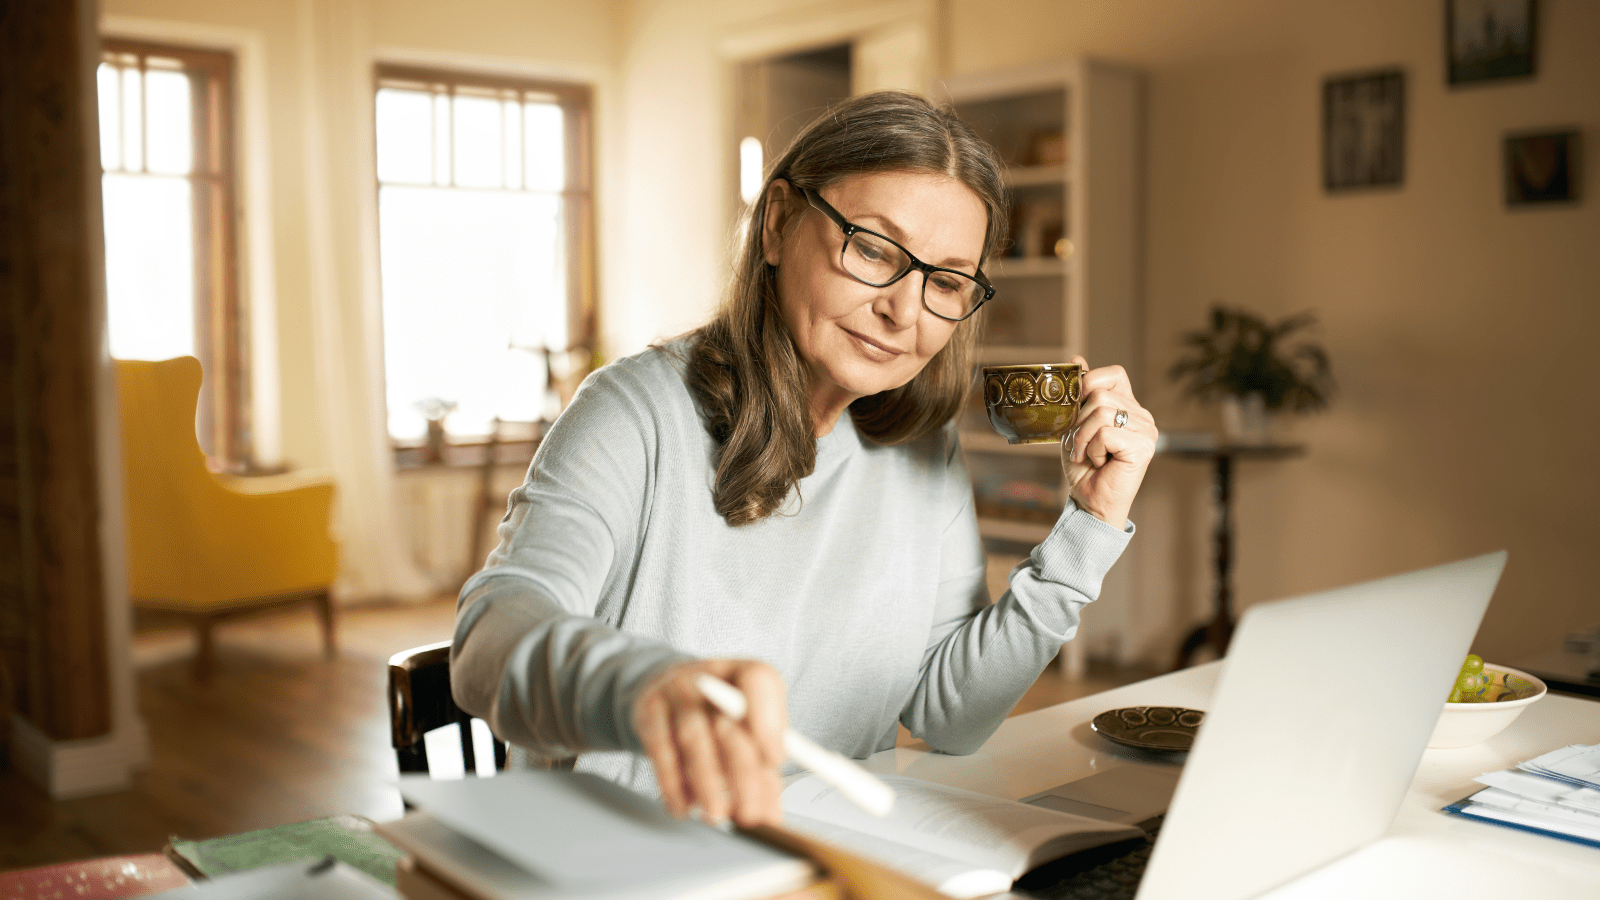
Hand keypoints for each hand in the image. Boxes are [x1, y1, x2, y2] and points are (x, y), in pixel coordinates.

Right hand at [633, 659, 786, 827]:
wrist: (668, 690)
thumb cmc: (718, 713)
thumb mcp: (749, 725)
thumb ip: (764, 764)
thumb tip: (770, 811)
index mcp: (745, 674)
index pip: (759, 682)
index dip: (769, 722)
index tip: (775, 762)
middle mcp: (710, 677)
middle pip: (727, 724)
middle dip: (742, 775)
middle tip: (749, 813)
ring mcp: (675, 691)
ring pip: (693, 739)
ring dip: (707, 783)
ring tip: (717, 814)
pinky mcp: (649, 711)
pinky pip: (661, 751)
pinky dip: (673, 785)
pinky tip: (684, 807)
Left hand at [1061, 356, 1157, 528]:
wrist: (1090, 502)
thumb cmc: (1084, 467)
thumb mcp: (1075, 425)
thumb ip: (1080, 395)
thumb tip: (1076, 358)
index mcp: (1129, 407)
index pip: (1114, 374)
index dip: (1090, 383)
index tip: (1076, 406)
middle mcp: (1142, 416)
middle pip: (1101, 395)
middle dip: (1078, 421)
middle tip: (1079, 444)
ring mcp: (1147, 430)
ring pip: (1101, 412)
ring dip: (1083, 437)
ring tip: (1087, 454)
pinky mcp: (1143, 446)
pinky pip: (1105, 432)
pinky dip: (1092, 448)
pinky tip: (1099, 461)